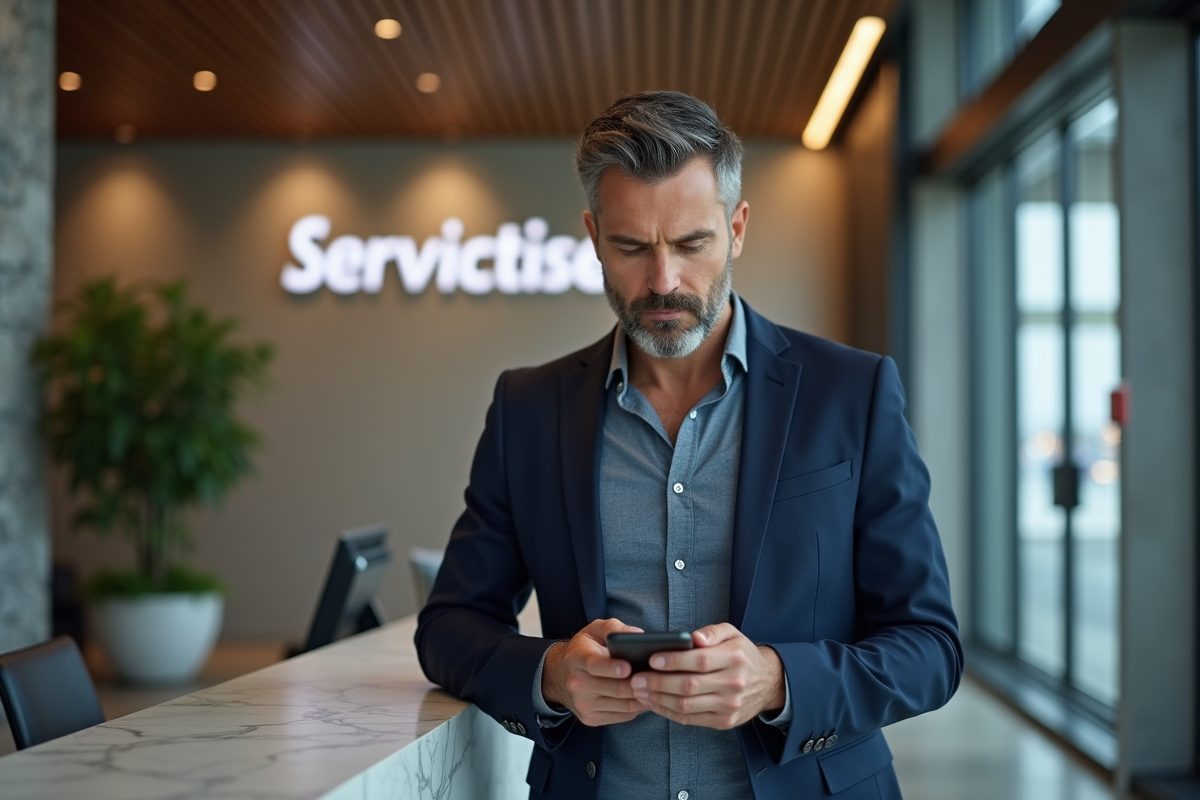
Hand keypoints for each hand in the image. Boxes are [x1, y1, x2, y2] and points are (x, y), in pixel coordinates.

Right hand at [541, 618, 647, 726]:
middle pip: (614, 688)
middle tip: (657, 678)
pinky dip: (638, 708)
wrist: (559, 675)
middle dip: (637, 684)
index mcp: (577, 659)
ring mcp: (583, 704)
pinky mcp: (591, 718)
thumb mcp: (593, 630)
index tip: (628, 667)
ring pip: (622, 705)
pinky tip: (647, 697)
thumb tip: (638, 634)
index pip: (595, 665)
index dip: (612, 667)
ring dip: (643, 697)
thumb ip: (613, 627)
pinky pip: (622, 716)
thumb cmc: (583, 649)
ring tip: (658, 688)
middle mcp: (577, 684)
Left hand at [630, 623, 784, 729]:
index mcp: (735, 658)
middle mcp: (734, 683)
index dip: (673, 661)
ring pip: (687, 705)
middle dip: (658, 683)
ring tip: (640, 691)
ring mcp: (730, 706)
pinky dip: (668, 712)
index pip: (700, 661)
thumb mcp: (732, 633)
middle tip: (636, 679)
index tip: (651, 659)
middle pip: (689, 686)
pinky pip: (690, 719)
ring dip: (658, 699)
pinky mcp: (725, 722)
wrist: (768, 682)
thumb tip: (693, 637)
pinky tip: (654, 703)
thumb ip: (712, 631)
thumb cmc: (741, 654)